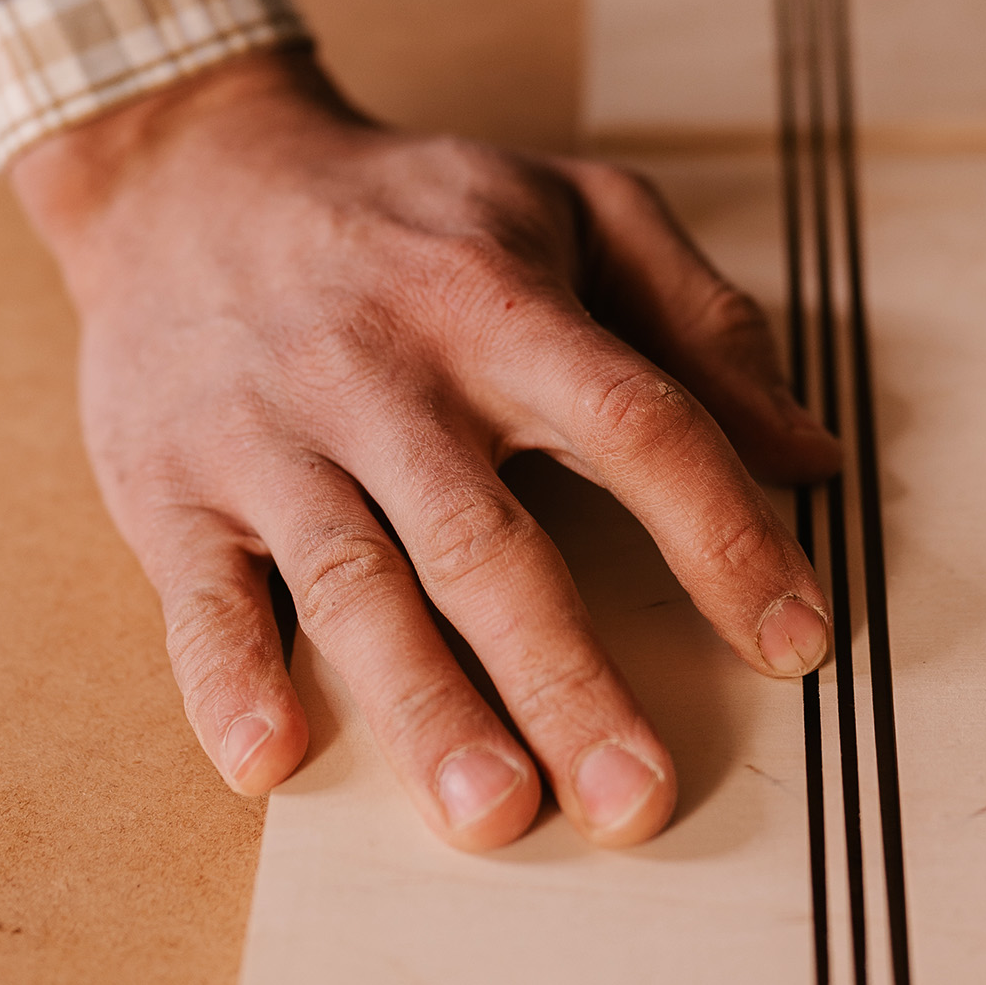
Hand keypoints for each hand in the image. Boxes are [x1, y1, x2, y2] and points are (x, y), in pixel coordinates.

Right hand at [11, 51, 837, 851]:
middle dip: (566, 677)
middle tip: (637, 799)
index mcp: (499, 303)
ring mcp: (270, 433)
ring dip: (423, 705)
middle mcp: (386, 373)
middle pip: (488, 541)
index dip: (723, 534)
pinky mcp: (170, 485)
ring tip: (493, 815)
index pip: (633, 424)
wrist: (190, 169)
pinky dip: (228, 677)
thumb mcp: (575, 209)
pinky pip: (199, 593)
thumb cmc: (416, 211)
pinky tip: (273, 759)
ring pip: (353, 582)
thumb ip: (702, 322)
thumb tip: (815, 453)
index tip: (798, 642)